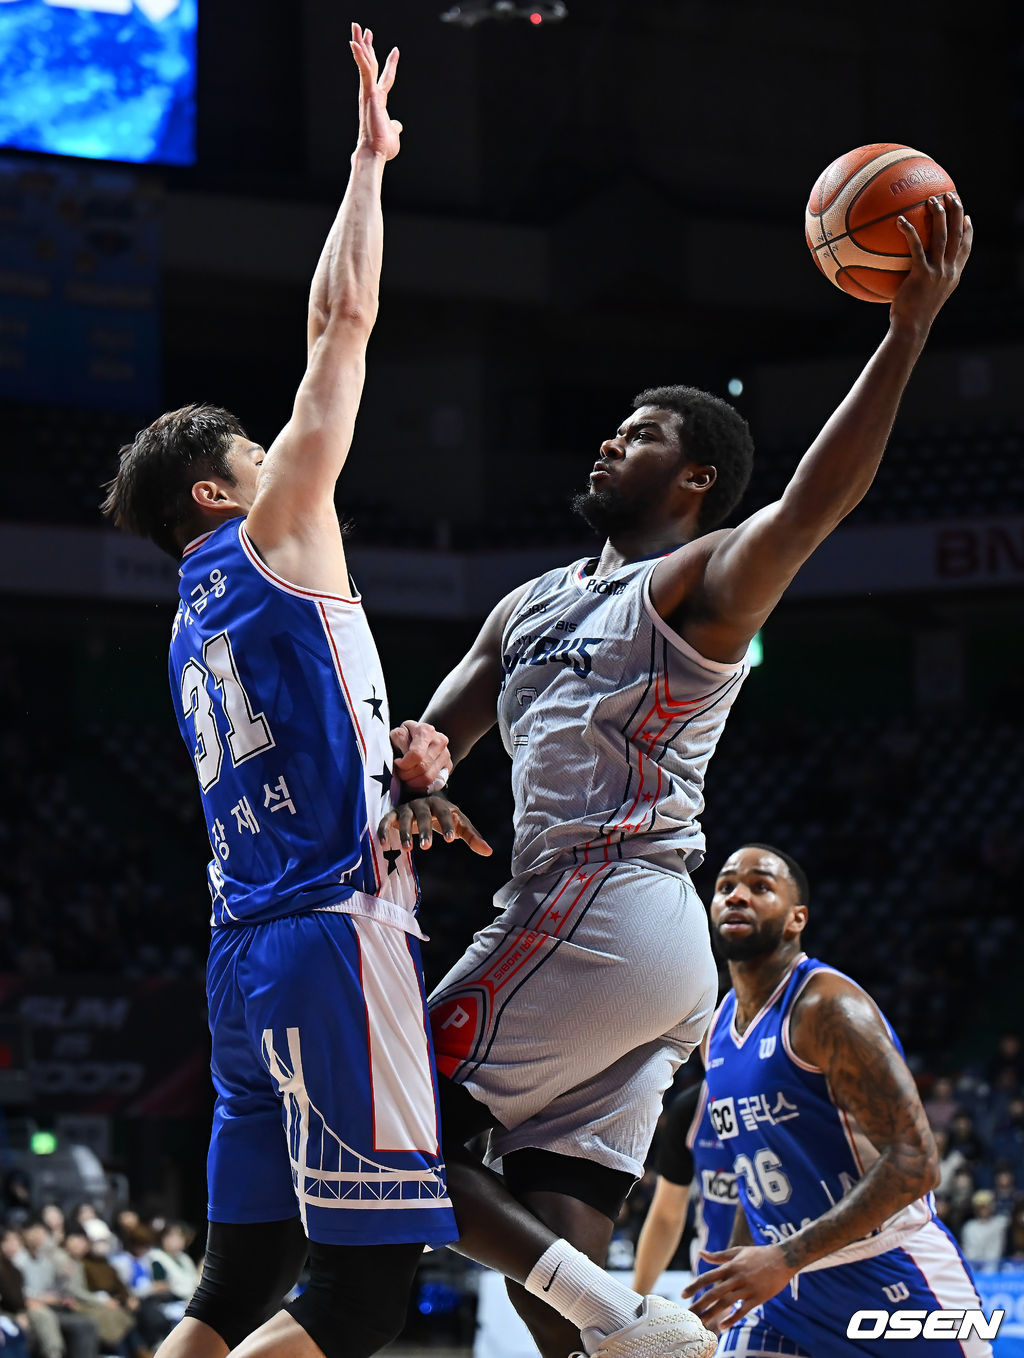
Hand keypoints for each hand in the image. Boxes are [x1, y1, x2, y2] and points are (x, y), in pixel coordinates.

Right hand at [350, 23, 400, 160]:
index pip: (386, 78)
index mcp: (379, 101)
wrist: (374, 153)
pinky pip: (364, 70)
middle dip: (368, 46)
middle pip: (370, 65)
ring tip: (357, 27)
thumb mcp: (394, 133)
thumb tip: (398, 125)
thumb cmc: (382, 147)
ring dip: (361, 44)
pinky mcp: (367, 93)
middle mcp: (372, 94)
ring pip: (365, 63)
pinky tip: (355, 43)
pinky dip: (360, 56)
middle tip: (364, 29)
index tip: (396, 50)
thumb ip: (395, 126)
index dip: (390, 64)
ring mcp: (368, 93)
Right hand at [378, 794, 491, 854]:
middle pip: (423, 815)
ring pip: (404, 818)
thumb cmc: (443, 817)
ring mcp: (406, 808)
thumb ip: (472, 837)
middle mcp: (422, 804)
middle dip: (425, 830)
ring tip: (408, 849)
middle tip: (426, 847)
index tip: (451, 840)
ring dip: (405, 832)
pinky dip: (383, 830)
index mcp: (440, 804)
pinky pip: (386, 820)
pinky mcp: (392, 814)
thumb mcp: (458, 825)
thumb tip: (489, 852)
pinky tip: (383, 844)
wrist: (421, 801)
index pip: (445, 813)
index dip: (447, 825)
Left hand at [390, 720, 452, 793]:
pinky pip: (435, 784)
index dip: (403, 764)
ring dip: (413, 783)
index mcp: (426, 732)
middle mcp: (439, 742)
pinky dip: (422, 787)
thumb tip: (401, 760)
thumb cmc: (407, 736)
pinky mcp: (448, 766)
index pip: (416, 754)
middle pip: (422, 768)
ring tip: (406, 777)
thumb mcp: (398, 733)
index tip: (396, 763)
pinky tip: (415, 780)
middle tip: (400, 773)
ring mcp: (446, 754)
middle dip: (406, 775)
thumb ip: (399, 743)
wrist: (422, 735)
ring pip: (429, 778)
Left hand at [682, 1244, 794, 1328]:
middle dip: (700, 1304)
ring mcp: (748, 1288)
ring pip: (727, 1303)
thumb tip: (700, 1253)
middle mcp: (737, 1277)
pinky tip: (723, 1326)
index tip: (683, 1294)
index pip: (708, 1277)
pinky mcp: (758, 1297)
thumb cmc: (758, 1254)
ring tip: (701, 1323)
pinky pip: (743, 1310)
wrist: (783, 1258)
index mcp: (730, 1266)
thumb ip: (718, 1256)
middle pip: (714, 1293)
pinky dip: (733, 1318)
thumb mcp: (737, 1251)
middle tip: (687, 1314)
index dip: (694, 1286)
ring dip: (713, 1313)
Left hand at [890, 192, 971, 333]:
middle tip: (951, 195)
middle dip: (957, 212)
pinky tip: (900, 220)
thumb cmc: (912, 316)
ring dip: (939, 215)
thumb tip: (908, 272)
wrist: (911, 328)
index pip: (965, 248)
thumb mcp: (923, 296)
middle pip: (958, 234)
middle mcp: (950, 270)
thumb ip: (923, 281)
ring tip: (932, 199)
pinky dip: (910, 232)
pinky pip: (916, 247)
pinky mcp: (922, 274)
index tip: (967, 217)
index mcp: (953, 275)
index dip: (968, 231)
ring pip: (942, 236)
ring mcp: (938, 272)